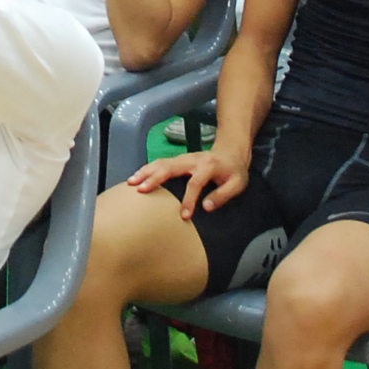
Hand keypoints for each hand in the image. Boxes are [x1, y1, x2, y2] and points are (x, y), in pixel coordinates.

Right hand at [126, 145, 249, 218]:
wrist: (231, 151)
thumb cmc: (234, 171)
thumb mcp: (237, 184)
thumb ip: (223, 195)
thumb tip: (206, 207)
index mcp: (208, 166)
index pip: (195, 183)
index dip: (189, 200)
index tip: (184, 216)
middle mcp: (192, 160)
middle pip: (170, 166)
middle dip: (154, 178)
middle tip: (141, 190)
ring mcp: (183, 158)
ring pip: (161, 162)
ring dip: (146, 171)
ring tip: (131, 182)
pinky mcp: (178, 160)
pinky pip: (160, 163)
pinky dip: (147, 169)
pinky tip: (136, 177)